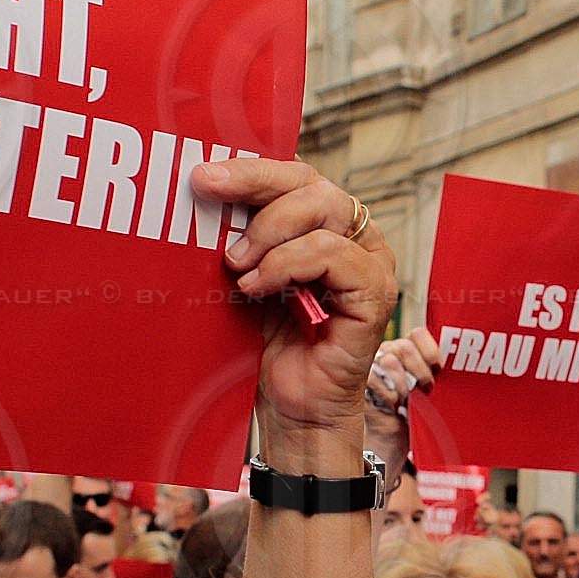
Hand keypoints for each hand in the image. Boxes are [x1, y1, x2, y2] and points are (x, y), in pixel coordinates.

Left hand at [191, 158, 398, 465]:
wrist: (294, 407)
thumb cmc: (270, 344)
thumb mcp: (249, 277)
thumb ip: (242, 237)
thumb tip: (203, 193)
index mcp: (329, 226)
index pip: (295, 177)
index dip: (251, 170)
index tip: (204, 175)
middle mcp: (357, 237)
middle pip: (312, 184)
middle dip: (255, 186)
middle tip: (208, 197)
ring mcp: (372, 263)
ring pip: (324, 211)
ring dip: (268, 233)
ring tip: (235, 264)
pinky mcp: (376, 292)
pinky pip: (331, 254)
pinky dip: (286, 264)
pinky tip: (256, 288)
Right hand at [364, 326, 439, 475]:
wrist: (399, 432)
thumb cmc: (420, 408)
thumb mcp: (435, 387)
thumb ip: (439, 372)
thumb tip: (457, 365)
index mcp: (411, 346)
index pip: (418, 334)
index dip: (430, 350)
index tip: (438, 368)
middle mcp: (391, 350)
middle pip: (405, 347)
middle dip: (420, 372)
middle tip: (426, 389)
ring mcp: (374, 364)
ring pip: (389, 361)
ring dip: (404, 386)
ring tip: (408, 400)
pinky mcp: (362, 380)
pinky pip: (374, 378)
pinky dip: (388, 395)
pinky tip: (393, 405)